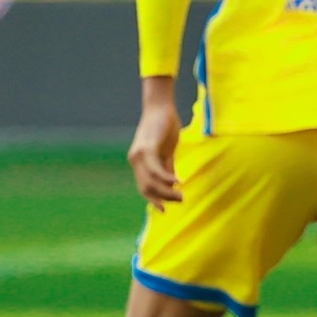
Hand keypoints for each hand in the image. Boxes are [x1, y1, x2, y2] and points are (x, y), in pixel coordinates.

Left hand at [128, 78, 182, 206]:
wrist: (161, 105)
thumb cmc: (165, 125)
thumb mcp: (167, 150)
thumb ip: (167, 166)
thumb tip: (173, 183)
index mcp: (139, 162)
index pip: (144, 188)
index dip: (153, 200)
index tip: (165, 210)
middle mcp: (135, 160)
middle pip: (147, 189)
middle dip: (164, 198)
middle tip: (181, 199)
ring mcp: (139, 155)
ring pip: (151, 182)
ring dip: (167, 192)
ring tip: (181, 194)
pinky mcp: (147, 148)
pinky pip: (155, 170)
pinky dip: (165, 178)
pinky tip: (177, 182)